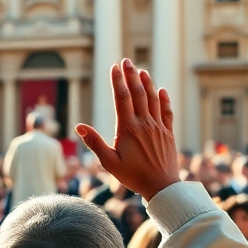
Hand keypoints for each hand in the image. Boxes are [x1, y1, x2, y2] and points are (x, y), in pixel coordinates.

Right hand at [76, 60, 176, 200]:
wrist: (162, 187)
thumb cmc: (133, 176)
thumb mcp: (109, 163)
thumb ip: (95, 143)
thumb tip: (79, 127)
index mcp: (128, 128)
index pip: (122, 98)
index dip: (117, 81)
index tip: (114, 67)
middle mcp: (144, 123)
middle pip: (138, 93)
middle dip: (131, 75)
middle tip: (126, 60)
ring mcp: (158, 127)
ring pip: (152, 99)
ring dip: (147, 83)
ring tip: (142, 70)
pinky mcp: (168, 134)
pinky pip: (167, 112)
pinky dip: (164, 99)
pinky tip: (161, 90)